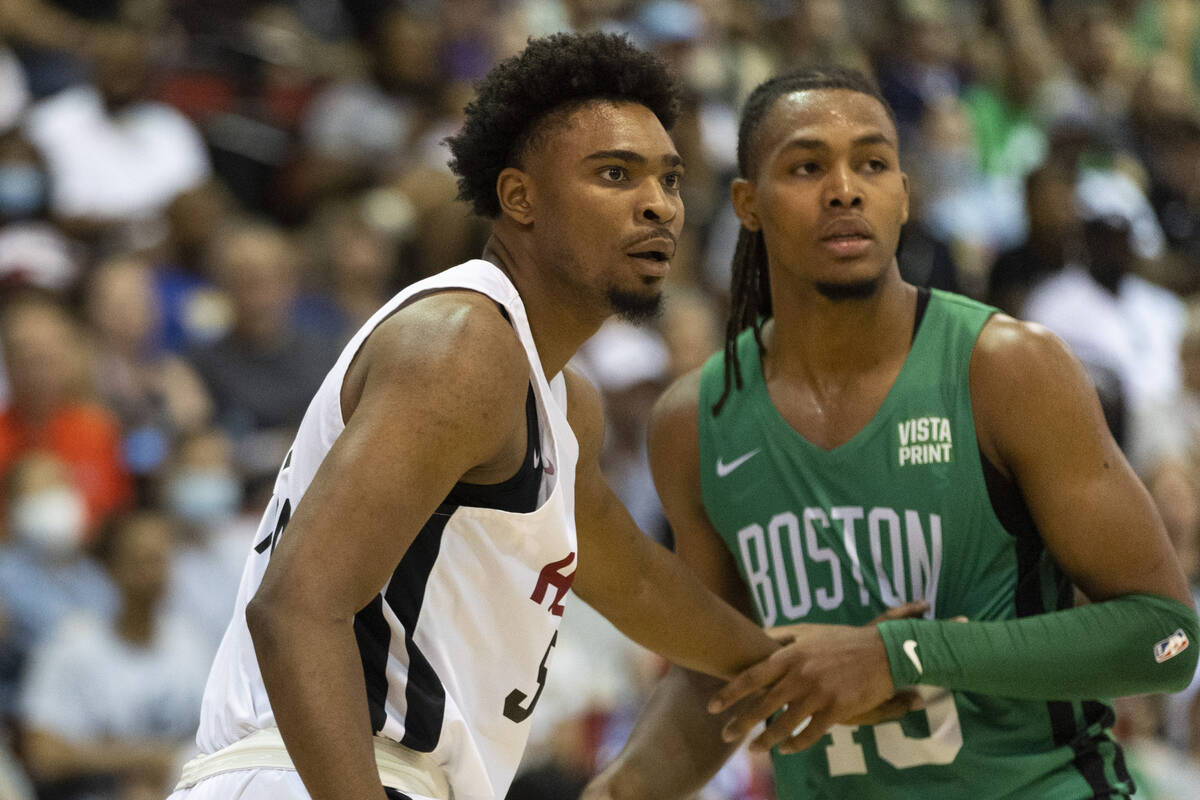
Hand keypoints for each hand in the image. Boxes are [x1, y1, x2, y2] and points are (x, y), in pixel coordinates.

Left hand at [712, 602, 928, 754]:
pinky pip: (810, 733)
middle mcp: (800, 675)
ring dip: (765, 739)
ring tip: (752, 748)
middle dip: (741, 722)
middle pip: (763, 704)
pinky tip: (786, 749)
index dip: (729, 693)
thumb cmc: (842, 640)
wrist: (883, 652)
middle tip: (725, 735)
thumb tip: (756, 638)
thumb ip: (781, 635)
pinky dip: (795, 744)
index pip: (752, 677)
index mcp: (791, 655)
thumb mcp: (809, 630)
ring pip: (784, 724)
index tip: (712, 707)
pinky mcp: (837, 710)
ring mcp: (819, 694)